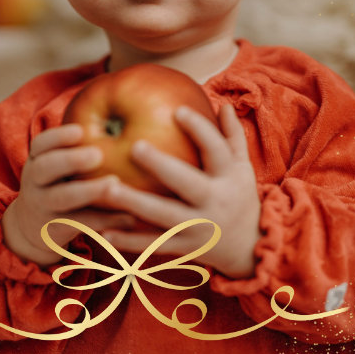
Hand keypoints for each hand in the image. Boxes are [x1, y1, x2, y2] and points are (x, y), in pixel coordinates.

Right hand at [1, 124, 134, 265]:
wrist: (31, 228)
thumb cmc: (58, 183)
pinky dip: (105, 220)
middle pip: (45, 168)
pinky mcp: (56, 229)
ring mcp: (43, 206)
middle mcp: (35, 182)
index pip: (41, 144)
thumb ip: (80, 147)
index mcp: (37, 160)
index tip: (80, 130)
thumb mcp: (57, 165)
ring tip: (114, 184)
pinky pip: (80, 224)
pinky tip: (129, 217)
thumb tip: (131, 122)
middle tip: (97, 154)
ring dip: (88, 190)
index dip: (59, 136)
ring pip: (62, 197)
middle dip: (70, 160)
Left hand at [99, 104, 262, 278]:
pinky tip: (105, 232)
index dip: (199, 129)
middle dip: (161, 166)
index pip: (216, 149)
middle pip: (187, 182)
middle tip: (134, 146)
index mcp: (229, 177)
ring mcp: (199, 227)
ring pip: (165, 216)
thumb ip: (233, 136)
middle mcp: (215, 202)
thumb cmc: (239, 196)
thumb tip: (225, 105)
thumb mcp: (242, 166)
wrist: (250, 247)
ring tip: (107, 189)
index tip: (176, 111)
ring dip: (136, 203)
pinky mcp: (185, 248)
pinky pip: (155, 245)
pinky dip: (130, 242)